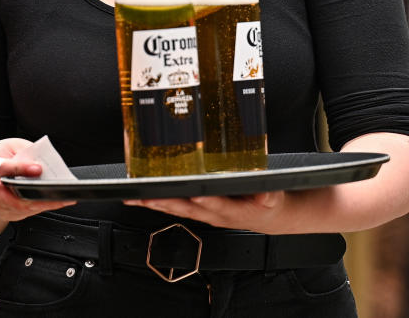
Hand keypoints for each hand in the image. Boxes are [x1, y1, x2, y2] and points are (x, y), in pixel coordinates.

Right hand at [0, 138, 72, 222]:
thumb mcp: (10, 146)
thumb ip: (26, 153)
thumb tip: (43, 164)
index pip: (0, 168)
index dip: (19, 168)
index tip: (38, 168)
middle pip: (12, 198)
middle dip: (37, 196)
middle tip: (58, 190)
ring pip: (22, 208)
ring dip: (45, 204)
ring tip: (65, 196)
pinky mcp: (7, 213)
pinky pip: (27, 211)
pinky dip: (43, 206)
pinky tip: (59, 200)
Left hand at [123, 191, 289, 232]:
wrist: (264, 216)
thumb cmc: (265, 203)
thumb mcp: (273, 198)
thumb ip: (268, 195)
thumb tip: (266, 193)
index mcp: (232, 211)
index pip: (217, 205)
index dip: (206, 202)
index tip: (194, 195)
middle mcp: (213, 214)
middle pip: (186, 209)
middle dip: (165, 203)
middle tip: (146, 197)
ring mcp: (203, 213)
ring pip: (176, 208)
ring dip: (155, 204)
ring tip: (135, 198)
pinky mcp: (196, 209)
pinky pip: (175, 206)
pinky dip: (158, 202)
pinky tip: (142, 198)